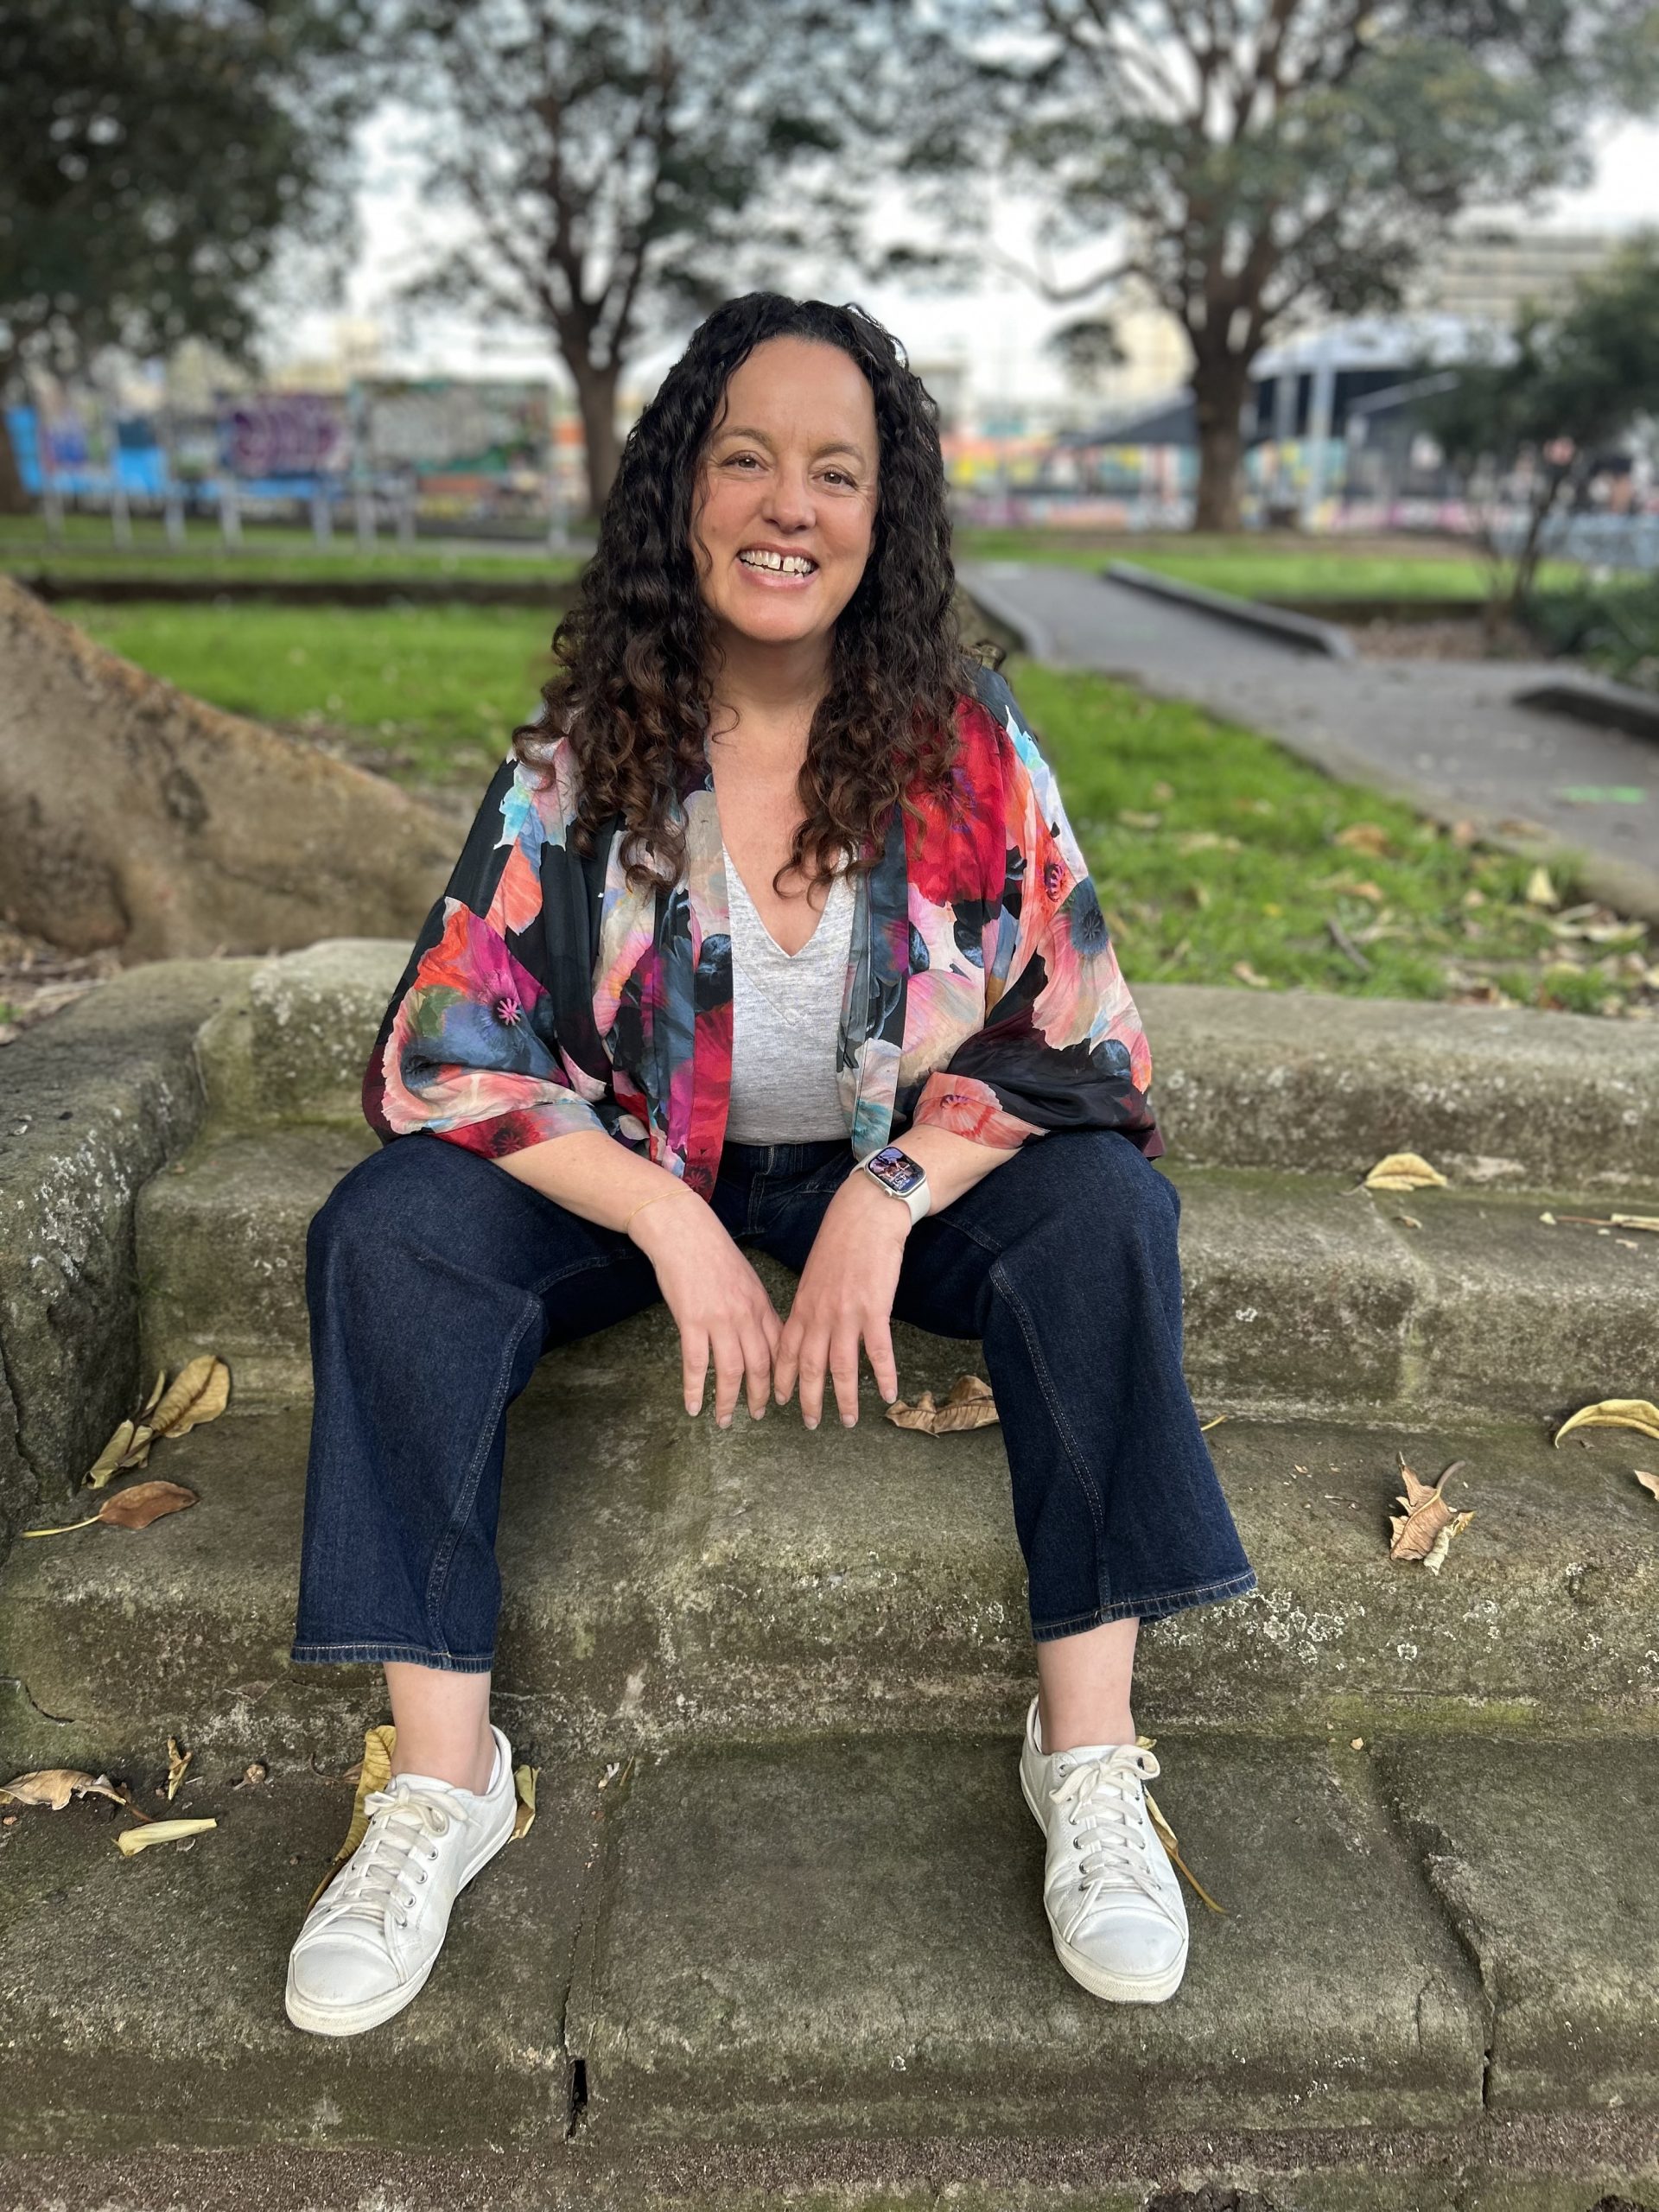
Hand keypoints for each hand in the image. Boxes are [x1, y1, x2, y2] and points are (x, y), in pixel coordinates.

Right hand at [630, 1194, 781, 1425]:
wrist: (685, 1232)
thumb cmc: (714, 1253)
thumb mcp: (746, 1280)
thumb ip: (756, 1309)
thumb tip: (764, 1335)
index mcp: (761, 1305)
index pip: (780, 1349)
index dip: (783, 1376)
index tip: (783, 1396)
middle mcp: (745, 1316)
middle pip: (760, 1366)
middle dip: (760, 1396)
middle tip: (758, 1415)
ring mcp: (719, 1320)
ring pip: (730, 1371)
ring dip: (728, 1401)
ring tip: (724, 1420)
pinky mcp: (691, 1321)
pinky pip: (695, 1364)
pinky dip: (694, 1389)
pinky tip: (692, 1407)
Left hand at [773, 1172, 909, 1427]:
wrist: (865, 1215)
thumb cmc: (841, 1240)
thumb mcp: (814, 1273)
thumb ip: (809, 1303)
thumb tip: (806, 1327)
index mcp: (802, 1305)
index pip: (784, 1351)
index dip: (780, 1379)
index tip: (777, 1401)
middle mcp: (819, 1314)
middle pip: (809, 1367)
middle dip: (808, 1399)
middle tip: (810, 1424)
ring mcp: (846, 1313)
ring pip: (842, 1367)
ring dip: (844, 1398)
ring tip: (847, 1420)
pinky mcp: (874, 1308)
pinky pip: (878, 1351)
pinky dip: (883, 1376)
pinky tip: (889, 1394)